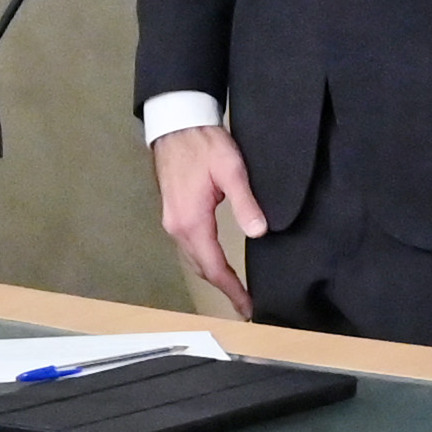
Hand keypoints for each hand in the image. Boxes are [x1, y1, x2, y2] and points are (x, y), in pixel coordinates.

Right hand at [149, 124, 260, 313]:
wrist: (176, 124)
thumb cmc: (203, 144)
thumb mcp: (232, 170)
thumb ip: (246, 203)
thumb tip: (259, 233)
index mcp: (191, 221)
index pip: (214, 267)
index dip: (232, 290)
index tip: (248, 307)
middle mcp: (177, 227)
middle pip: (202, 268)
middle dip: (224, 288)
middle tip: (246, 305)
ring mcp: (172, 220)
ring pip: (194, 258)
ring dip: (214, 275)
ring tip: (235, 289)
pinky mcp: (174, 213)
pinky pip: (190, 246)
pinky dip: (205, 260)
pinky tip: (218, 262)